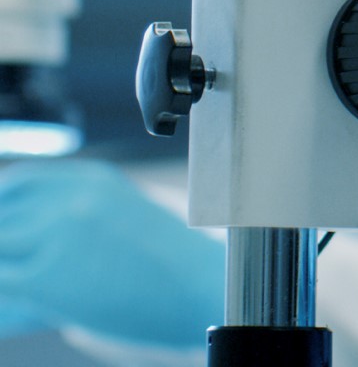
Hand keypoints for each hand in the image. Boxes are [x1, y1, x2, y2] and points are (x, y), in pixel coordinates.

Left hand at [0, 159, 223, 347]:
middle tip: (15, 266)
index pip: (17, 184)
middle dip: (5, 244)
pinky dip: (5, 303)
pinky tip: (18, 312)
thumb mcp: (126, 220)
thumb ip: (78, 219)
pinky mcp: (45, 277)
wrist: (204, 290)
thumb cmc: (172, 266)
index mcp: (93, 180)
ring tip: (19, 292)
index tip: (8, 230)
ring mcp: (57, 233)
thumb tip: (24, 248)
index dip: (5, 209)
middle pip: (2, 214)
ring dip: (4, 268)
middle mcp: (72, 198)